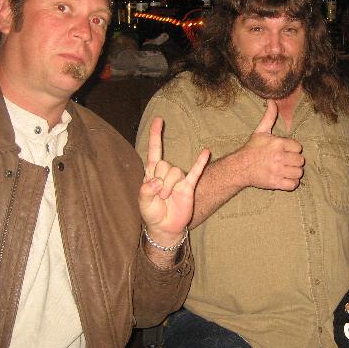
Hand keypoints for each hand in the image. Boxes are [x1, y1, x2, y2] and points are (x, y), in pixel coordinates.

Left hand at [139, 117, 209, 246]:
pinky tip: (206, 151)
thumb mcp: (143, 203)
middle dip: (159, 182)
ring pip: (175, 172)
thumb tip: (157, 181)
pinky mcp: (189, 186)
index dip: (155, 135)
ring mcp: (179, 179)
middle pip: (163, 165)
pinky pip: (195, 172)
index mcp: (152, 173)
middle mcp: (166, 173)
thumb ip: (145, 190)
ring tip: (167, 198)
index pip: (154, 150)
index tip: (158, 119)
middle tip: (159, 197)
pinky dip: (200, 162)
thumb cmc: (152, 213)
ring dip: (169, 187)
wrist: (165, 227)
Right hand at [241, 100, 303, 190]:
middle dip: (294, 161)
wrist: (240, 167)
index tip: (286, 151)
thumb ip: (269, 116)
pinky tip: (285, 178)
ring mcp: (277, 171)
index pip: (298, 148)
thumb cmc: (252, 148)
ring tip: (286, 170)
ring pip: (298, 173)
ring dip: (294, 172)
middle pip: (300, 161)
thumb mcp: (260, 130)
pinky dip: (291, 183)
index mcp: (278, 143)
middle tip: (286, 161)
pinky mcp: (275, 183)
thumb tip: (272, 100)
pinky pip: (293, 185)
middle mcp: (279, 157)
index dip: (293, 149)